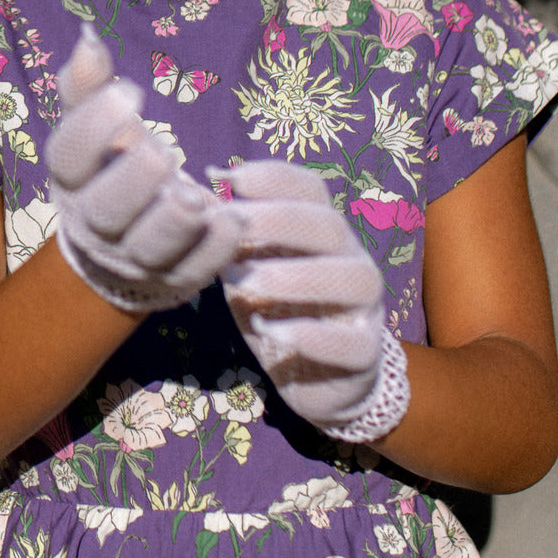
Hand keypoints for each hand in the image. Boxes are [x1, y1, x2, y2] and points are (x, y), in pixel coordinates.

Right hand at [47, 25, 242, 311]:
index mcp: (73, 180)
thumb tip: (88, 39)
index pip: (69, 155)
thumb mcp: (99, 127)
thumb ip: (90, 86)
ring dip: (174, 222)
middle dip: (134, 181)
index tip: (132, 91)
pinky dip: (216, 249)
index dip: (94, 126)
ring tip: (197, 196)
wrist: (116, 248)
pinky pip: (195, 270)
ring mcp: (136, 257)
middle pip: (106, 209)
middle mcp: (97, 223)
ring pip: (149, 248)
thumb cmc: (111, 167)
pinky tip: (237, 219)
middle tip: (164, 152)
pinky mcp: (175, 278)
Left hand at [215, 160, 408, 441]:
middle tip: (233, 227)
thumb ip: (233, 242)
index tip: (230, 178)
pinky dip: (314, 337)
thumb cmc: (279, 311)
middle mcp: (351, 261)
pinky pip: (356, 344)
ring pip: (356, 279)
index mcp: (322, 234)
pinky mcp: (365, 355)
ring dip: (298, 277)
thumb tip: (192, 198)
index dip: (275, 178)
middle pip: (331, 226)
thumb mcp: (251, 274)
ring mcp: (365, 309)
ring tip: (247, 284)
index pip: (311, 191)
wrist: (317, 379)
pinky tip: (271, 333)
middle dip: (280, 220)